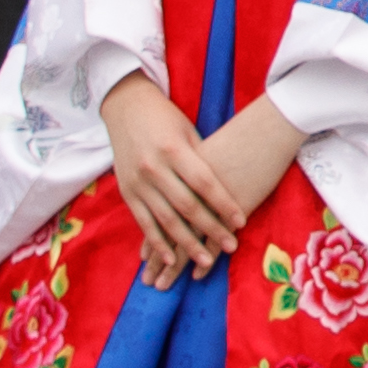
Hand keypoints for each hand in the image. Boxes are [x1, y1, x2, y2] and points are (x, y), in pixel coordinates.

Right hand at [98, 76, 300, 284]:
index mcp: (173, 150)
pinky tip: (171, 258)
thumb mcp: (188, 133)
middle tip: (231, 246)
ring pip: (165, 220)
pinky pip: (143, 222)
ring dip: (186, 244)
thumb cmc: (166, 118)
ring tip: (206, 262)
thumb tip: (225, 191)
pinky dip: (157, 243)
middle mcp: (153, 168)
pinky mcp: (126, 192)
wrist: (125, 106)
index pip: (204, 183)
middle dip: (211, 229)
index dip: (223, 204)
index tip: (241, 222)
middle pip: (187, 206)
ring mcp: (137, 182)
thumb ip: (201, 162)